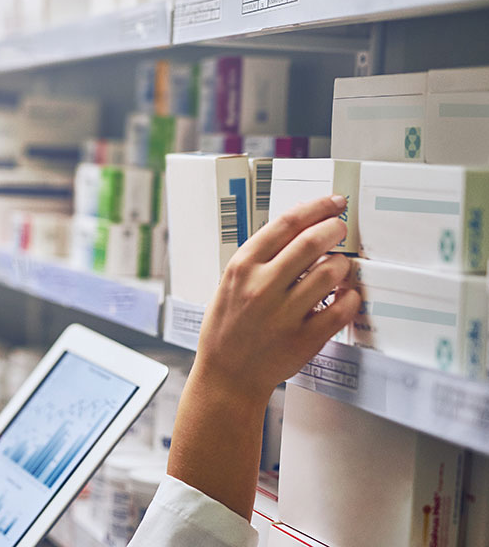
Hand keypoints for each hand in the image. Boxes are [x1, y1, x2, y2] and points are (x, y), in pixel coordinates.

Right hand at [193, 194, 361, 403]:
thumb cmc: (228, 327)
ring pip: (331, 272)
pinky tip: (345, 295)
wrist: (226, 374)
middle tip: (341, 228)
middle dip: (335, 228)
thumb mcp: (230, 283)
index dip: (316, 207)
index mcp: (242, 268)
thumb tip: (298, 224)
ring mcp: (284, 314)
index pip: (286, 223)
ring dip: (343, 263)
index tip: (333, 203)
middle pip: (312, 241)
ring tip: (339, 266)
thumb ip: (260, 257)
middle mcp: (262, 287)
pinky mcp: (304, 338)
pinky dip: (351, 297)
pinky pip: (342, 308)